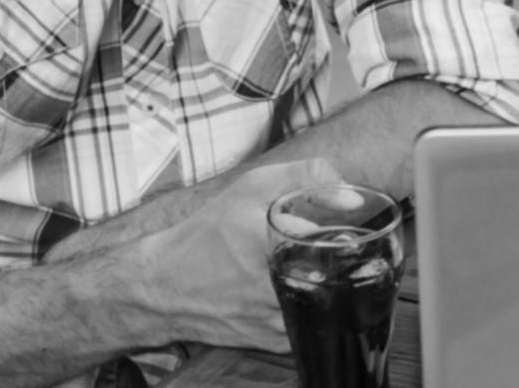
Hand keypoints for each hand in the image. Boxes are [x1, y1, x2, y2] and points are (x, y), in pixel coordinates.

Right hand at [131, 157, 344, 352]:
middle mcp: (272, 284)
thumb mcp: (251, 188)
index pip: (333, 236)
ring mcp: (274, 318)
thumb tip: (353, 198)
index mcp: (269, 241)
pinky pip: (309, 324)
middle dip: (336, 258)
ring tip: (307, 268)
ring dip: (326, 285)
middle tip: (325, 247)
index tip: (339, 224)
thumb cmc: (208, 234)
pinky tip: (293, 290)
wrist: (165, 285)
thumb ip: (306, 177)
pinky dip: (310, 307)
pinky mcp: (272, 341)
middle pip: (337, 273)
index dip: (341, 229)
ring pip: (327, 302)